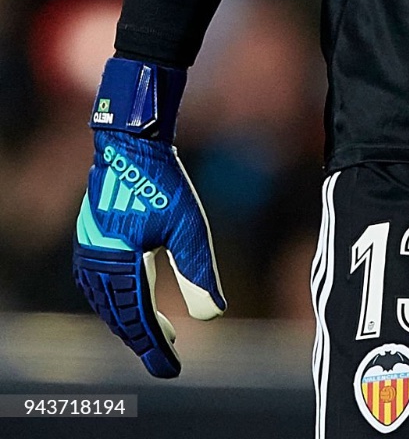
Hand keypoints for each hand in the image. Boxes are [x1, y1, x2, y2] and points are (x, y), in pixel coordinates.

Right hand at [73, 60, 225, 377]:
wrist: (131, 143)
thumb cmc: (163, 182)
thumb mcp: (189, 228)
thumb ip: (199, 273)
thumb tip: (214, 316)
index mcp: (120, 266)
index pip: (138, 321)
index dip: (155, 349)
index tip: (172, 369)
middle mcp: (98, 264)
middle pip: (119, 317)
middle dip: (143, 339)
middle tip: (167, 354)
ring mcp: (89, 251)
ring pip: (107, 302)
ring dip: (129, 320)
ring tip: (155, 331)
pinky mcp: (90, 238)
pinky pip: (98, 284)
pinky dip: (115, 300)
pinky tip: (131, 298)